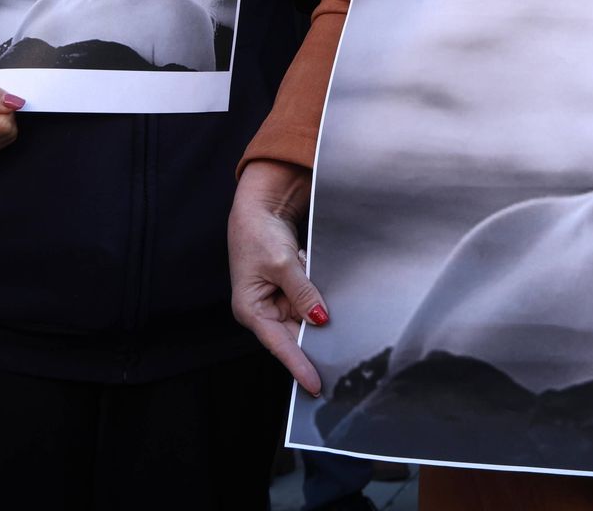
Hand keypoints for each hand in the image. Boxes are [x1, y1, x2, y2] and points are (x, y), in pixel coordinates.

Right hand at [228, 160, 324, 394]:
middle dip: (315, 338)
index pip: (279, 345)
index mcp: (251, 309)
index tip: (315, 385)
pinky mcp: (287, 289)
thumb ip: (302, 292)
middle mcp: (263, 309)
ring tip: (321, 294)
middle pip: (294, 335)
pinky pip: (307, 300)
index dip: (298, 365)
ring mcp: (275, 300)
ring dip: (316, 308)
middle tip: (341, 352)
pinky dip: (316, 291)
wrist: (260, 206)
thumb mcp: (282, 263)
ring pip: (304, 318)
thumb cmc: (259, 234)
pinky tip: (312, 271)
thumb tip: (319, 318)